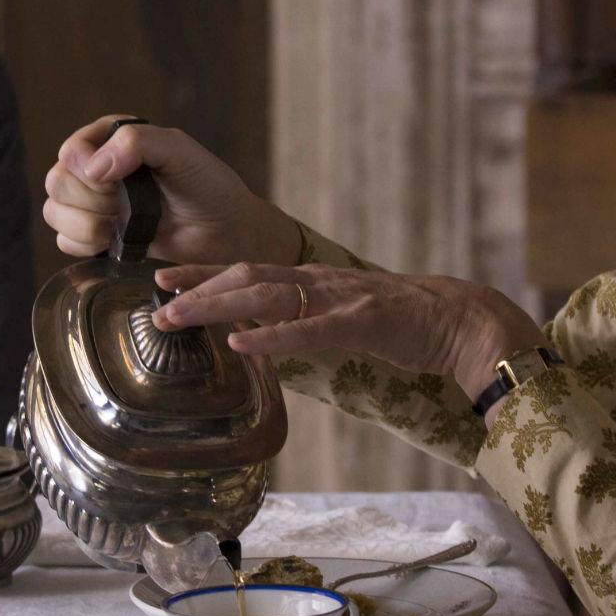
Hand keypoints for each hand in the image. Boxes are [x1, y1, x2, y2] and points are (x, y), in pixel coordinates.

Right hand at [43, 116, 300, 265]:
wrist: (224, 231)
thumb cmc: (207, 185)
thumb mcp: (179, 151)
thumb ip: (138, 143)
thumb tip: (94, 167)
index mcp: (112, 137)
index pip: (71, 151)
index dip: (87, 171)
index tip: (117, 182)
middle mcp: (97, 166)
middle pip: (57, 183)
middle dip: (91, 201)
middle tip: (126, 205)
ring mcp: (94, 202)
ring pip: (54, 213)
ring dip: (86, 226)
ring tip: (122, 226)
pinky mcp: (96, 234)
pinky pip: (64, 242)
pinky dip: (85, 246)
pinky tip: (113, 242)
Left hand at [151, 260, 543, 391]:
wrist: (460, 320)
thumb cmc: (402, 323)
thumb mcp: (341, 316)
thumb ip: (305, 319)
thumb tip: (264, 332)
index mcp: (312, 281)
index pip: (247, 271)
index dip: (202, 274)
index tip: (161, 279)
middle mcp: (318, 282)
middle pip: (246, 276)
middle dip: (197, 289)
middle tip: (155, 303)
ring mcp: (339, 298)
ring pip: (268, 295)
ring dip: (217, 306)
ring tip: (178, 318)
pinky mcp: (363, 320)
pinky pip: (310, 329)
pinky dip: (273, 336)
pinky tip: (242, 344)